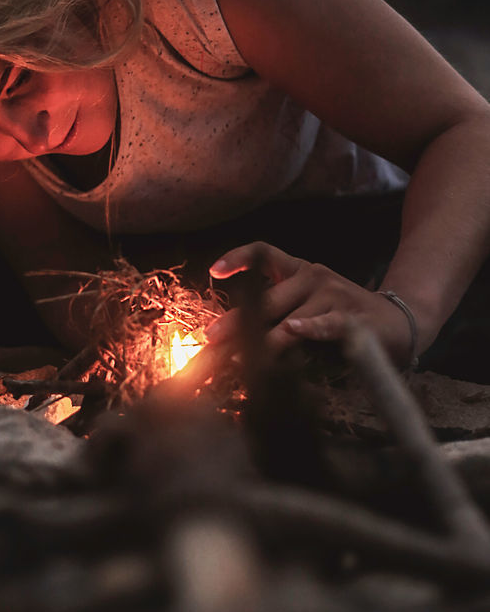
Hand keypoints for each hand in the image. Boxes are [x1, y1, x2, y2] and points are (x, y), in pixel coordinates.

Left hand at [207, 242, 414, 366]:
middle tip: (213, 339)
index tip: (214, 271)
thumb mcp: (308, 301)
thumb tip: (233, 330)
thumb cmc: (344, 313)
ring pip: (290, 318)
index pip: (264, 253)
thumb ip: (277, 308)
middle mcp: (313, 277)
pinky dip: (309, 329)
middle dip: (236, 322)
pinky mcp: (352, 317)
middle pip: (266, 298)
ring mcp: (333, 295)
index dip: (238, 258)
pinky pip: (326, 324)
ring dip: (266, 340)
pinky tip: (293, 332)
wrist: (398, 320)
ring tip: (244, 358)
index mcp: (299, 270)